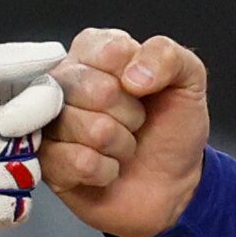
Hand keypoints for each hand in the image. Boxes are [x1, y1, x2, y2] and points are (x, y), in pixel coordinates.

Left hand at [0, 42, 66, 233]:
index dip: (30, 114)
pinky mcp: (2, 208)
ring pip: (22, 177)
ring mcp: (13, 174)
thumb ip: (8, 61)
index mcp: (14, 97)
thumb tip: (59, 53)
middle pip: (32, 142)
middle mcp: (20, 135)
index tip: (2, 122)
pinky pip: (12, 208)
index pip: (51, 101)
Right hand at [40, 27, 209, 236]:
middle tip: (135, 122)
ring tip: (121, 145)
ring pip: (88, 128)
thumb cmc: (172, 129)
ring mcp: (50, 121)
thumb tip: (133, 74)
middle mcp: (65, 80)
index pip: (109, 51)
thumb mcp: (188, 81)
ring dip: (120, 144)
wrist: (171, 186)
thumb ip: (167, 56)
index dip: (137, 77)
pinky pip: (80, 162)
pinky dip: (106, 170)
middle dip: (130, 114)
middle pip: (95, 89)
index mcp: (94, 51)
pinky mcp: (47, 161)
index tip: (144, 91)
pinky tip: (107, 167)